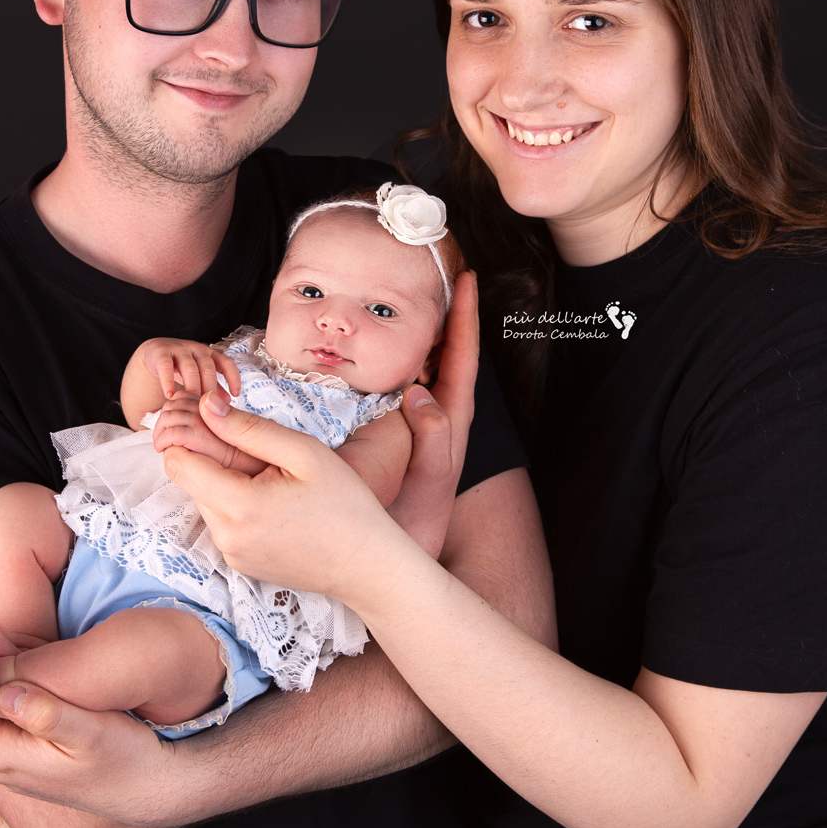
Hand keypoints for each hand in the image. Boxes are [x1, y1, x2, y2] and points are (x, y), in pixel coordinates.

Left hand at [0, 679, 181, 827]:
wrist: (148, 789)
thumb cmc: (125, 759)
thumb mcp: (90, 732)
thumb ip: (46, 714)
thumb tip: (4, 691)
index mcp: (5, 756)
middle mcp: (0, 764)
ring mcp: (13, 762)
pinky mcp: (28, 756)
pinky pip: (1, 716)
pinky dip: (1, 687)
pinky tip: (12, 661)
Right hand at [138, 339, 239, 402]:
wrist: (155, 352)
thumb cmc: (182, 368)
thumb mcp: (200, 376)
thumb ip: (214, 387)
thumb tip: (228, 402)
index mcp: (209, 355)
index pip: (226, 363)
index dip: (233, 377)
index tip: (236, 394)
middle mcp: (197, 349)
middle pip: (207, 367)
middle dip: (209, 388)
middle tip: (209, 408)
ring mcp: (179, 349)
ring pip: (189, 367)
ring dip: (192, 386)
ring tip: (191, 404)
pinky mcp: (161, 352)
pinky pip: (166, 366)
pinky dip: (168, 381)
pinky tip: (170, 396)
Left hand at [162, 390, 411, 602]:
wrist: (367, 565)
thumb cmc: (345, 505)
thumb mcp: (303, 453)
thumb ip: (248, 428)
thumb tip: (206, 405)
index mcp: (239, 506)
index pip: (178, 462)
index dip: (192, 436)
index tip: (222, 427)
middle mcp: (225, 536)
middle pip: (192, 480)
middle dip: (218, 461)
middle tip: (267, 459)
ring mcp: (231, 554)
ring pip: (207, 500)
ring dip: (229, 484)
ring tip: (276, 485)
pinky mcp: (239, 563)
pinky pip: (223, 523)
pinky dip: (240, 508)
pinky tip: (277, 508)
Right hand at [390, 271, 477, 554]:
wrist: (398, 557)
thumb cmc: (418, 520)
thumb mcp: (432, 480)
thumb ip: (434, 439)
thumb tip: (422, 393)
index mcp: (452, 417)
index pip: (461, 356)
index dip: (465, 316)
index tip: (467, 277)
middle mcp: (435, 411)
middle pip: (440, 349)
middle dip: (437, 309)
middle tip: (426, 270)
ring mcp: (411, 418)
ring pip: (414, 363)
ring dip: (407, 329)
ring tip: (392, 294)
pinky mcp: (387, 427)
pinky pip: (387, 382)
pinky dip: (381, 357)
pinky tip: (359, 345)